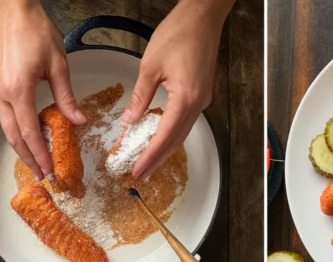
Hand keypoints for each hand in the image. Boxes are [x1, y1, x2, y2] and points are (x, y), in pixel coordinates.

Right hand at [0, 0, 84, 180]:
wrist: (16, 13)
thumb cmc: (37, 32)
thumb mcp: (58, 65)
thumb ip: (66, 97)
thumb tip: (77, 122)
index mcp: (18, 90)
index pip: (29, 131)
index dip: (39, 154)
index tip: (49, 170)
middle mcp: (3, 94)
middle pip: (14, 136)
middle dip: (28, 158)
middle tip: (42, 175)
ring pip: (7, 128)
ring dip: (22, 147)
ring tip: (36, 162)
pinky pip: (6, 116)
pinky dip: (18, 131)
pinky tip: (30, 138)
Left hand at [122, 0, 232, 179]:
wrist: (202, 16)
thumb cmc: (178, 34)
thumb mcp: (150, 66)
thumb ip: (140, 97)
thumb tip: (130, 120)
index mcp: (185, 98)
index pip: (164, 137)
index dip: (150, 157)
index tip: (138, 171)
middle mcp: (198, 103)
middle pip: (177, 140)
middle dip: (158, 159)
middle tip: (141, 174)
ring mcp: (203, 98)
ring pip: (183, 131)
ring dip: (166, 147)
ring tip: (148, 160)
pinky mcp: (202, 92)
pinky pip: (186, 119)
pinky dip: (172, 131)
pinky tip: (160, 135)